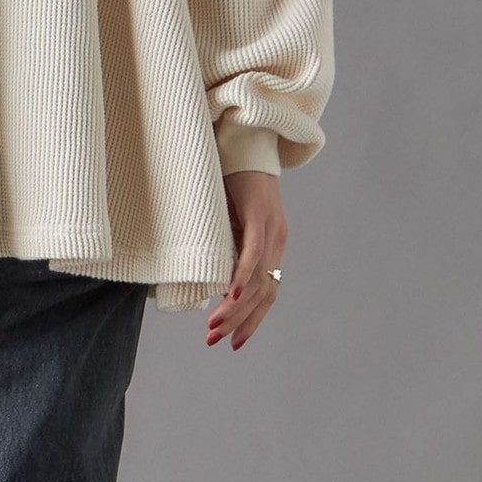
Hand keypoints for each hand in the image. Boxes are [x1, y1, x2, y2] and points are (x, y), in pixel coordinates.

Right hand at [205, 170, 287, 351]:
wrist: (244, 139)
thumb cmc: (230, 180)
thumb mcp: (226, 223)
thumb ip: (223, 248)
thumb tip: (203, 276)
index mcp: (271, 246)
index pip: (266, 294)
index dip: (252, 321)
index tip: (233, 343)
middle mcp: (277, 240)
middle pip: (264, 294)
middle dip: (239, 322)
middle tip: (214, 341)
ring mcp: (271, 228)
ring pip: (258, 280)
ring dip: (235, 308)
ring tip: (213, 326)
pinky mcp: (259, 214)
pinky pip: (252, 253)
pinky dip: (241, 277)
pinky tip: (229, 296)